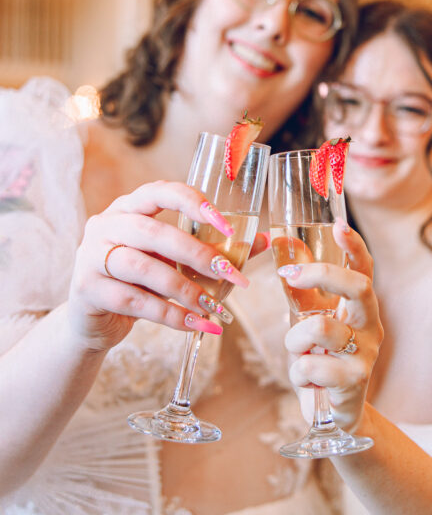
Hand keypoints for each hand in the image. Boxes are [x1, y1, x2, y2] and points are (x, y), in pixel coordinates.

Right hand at [67, 181, 248, 352]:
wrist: (93, 319)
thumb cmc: (139, 280)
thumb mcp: (171, 259)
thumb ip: (210, 248)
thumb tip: (261, 241)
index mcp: (128, 207)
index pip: (160, 191)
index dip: (193, 203)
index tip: (226, 225)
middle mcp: (106, 225)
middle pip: (154, 233)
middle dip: (198, 255)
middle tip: (231, 275)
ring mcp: (91, 256)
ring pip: (143, 269)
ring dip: (185, 289)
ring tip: (215, 306)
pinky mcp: (87, 289)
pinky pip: (134, 301)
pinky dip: (170, 314)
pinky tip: (195, 323)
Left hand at [280, 219, 382, 431]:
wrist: (334, 415)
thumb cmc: (321, 359)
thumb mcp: (308, 319)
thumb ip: (301, 285)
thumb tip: (286, 242)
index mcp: (359, 307)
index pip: (364, 269)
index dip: (354, 246)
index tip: (339, 224)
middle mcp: (370, 325)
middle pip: (359, 286)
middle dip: (323, 275)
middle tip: (291, 275)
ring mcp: (366, 353)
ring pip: (320, 328)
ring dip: (295, 340)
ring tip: (298, 353)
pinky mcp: (355, 381)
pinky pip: (312, 366)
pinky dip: (298, 372)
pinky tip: (307, 381)